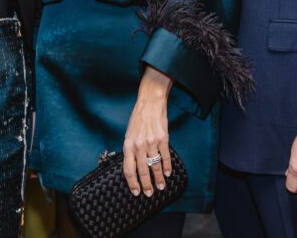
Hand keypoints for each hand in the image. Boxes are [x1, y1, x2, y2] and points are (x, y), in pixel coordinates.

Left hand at [123, 67, 172, 197]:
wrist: (150, 102)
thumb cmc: (138, 118)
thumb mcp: (129, 134)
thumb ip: (130, 150)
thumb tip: (133, 166)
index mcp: (128, 145)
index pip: (128, 170)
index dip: (132, 183)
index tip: (136, 192)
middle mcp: (139, 146)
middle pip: (142, 171)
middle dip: (146, 185)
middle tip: (149, 193)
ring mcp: (151, 142)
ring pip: (155, 166)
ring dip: (159, 178)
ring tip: (161, 186)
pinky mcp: (163, 138)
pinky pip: (165, 156)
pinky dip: (167, 166)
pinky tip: (168, 173)